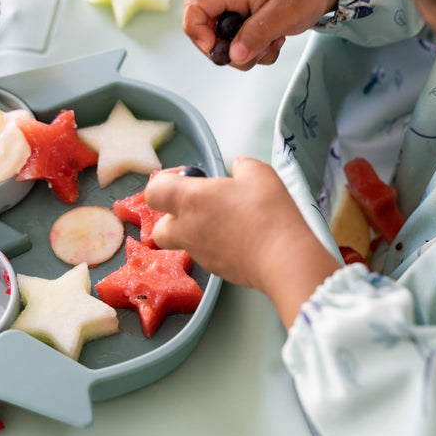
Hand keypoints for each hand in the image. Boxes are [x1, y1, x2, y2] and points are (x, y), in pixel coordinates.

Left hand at [146, 158, 340, 326]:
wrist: (282, 257)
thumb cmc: (267, 212)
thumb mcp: (259, 173)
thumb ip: (242, 166)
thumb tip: (239, 167)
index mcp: (190, 199)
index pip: (153, 191)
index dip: (166, 180)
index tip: (190, 176)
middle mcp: (187, 229)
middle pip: (160, 226)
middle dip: (174, 215)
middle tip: (201, 204)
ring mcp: (200, 253)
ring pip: (184, 242)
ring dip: (197, 230)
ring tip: (227, 220)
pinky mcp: (216, 269)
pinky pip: (206, 254)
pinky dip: (216, 245)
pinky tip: (241, 237)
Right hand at [183, 0, 340, 70]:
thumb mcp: (284, 13)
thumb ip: (257, 33)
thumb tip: (234, 56)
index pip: (194, 7)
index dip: (198, 32)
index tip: (220, 49)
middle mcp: (229, 2)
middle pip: (205, 33)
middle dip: (229, 51)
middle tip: (256, 49)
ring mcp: (237, 16)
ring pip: (226, 47)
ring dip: (248, 55)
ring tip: (273, 41)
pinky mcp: (247, 28)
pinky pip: (242, 50)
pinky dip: (258, 54)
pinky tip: (275, 40)